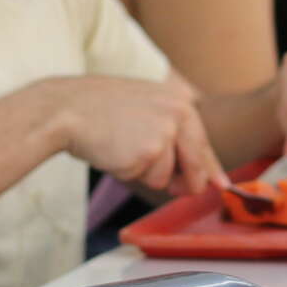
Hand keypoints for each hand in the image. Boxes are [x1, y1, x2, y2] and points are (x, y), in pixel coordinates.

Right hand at [51, 74, 226, 194]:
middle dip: (185, 183)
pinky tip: (113, 151)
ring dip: (143, 173)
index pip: (202, 142)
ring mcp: (166, 131)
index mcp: (179, 99)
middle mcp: (180, 112)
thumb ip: (169, 133)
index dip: (211, 169)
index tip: (221, 185)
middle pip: (196, 165)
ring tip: (120, 146)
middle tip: (174, 187)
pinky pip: (148, 179)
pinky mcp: (151, 150)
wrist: (66, 108)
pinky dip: (129, 173)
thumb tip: (193, 169)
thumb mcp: (142, 109)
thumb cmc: (97, 111)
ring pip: (166, 176)